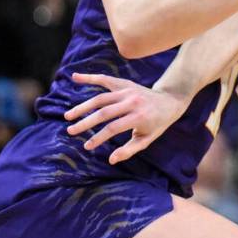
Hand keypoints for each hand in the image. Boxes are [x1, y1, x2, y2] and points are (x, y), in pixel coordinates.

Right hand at [64, 73, 189, 164]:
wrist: (169, 101)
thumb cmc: (157, 124)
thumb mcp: (147, 139)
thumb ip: (129, 150)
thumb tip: (111, 159)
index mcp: (139, 116)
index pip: (113, 128)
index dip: (98, 138)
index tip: (86, 146)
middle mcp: (132, 102)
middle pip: (104, 112)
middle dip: (85, 123)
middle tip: (70, 131)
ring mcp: (128, 91)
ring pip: (101, 98)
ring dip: (83, 106)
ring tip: (68, 116)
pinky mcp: (124, 83)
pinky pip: (105, 80)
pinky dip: (90, 77)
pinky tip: (74, 77)